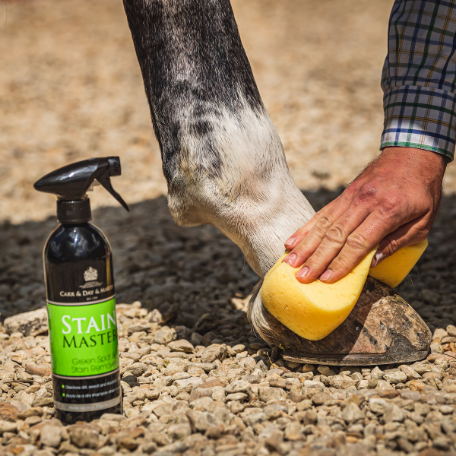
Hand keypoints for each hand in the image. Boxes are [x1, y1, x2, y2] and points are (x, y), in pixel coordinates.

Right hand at [283, 147, 446, 283]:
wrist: (412, 153)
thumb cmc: (421, 191)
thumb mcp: (422, 221)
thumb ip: (397, 242)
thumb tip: (370, 264)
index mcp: (388, 210)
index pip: (359, 242)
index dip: (342, 262)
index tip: (327, 279)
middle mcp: (364, 202)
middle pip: (335, 235)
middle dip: (316, 259)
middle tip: (301, 277)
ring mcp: (350, 197)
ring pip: (323, 225)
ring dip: (305, 245)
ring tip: (290, 262)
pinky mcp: (343, 195)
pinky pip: (321, 213)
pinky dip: (305, 229)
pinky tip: (292, 241)